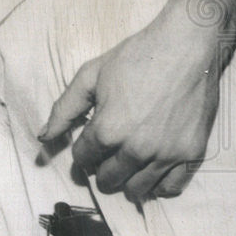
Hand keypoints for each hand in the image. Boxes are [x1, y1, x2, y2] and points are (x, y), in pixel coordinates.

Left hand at [40, 5, 222, 201]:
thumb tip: (43, 137)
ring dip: (126, 182)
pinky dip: (158, 187)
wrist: (185, 46)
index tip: (88, 145)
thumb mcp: (90, 76)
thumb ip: (64, 110)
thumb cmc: (135, 56)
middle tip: (106, 157)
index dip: (82, 153)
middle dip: (101, 170)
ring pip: (137, 189)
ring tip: (125, 167)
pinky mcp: (192, 153)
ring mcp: (166, 154)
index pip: (83, 159)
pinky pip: (171, 188)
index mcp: (108, 130)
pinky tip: (151, 175)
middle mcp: (136, 149)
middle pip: (108, 179)